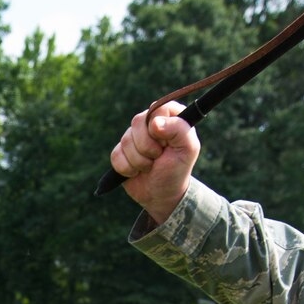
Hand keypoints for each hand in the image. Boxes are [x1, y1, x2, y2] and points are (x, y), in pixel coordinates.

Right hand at [110, 103, 200, 226]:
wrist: (162, 195)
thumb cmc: (177, 170)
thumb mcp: (188, 150)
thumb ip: (179, 130)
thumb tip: (154, 123)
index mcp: (170, 116)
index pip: (158, 107)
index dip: (159, 127)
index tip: (165, 143)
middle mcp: (150, 122)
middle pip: (137, 121)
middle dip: (148, 147)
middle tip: (158, 157)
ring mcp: (134, 136)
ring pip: (126, 140)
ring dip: (139, 161)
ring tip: (150, 167)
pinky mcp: (121, 151)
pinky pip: (116, 155)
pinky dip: (127, 168)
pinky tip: (137, 172)